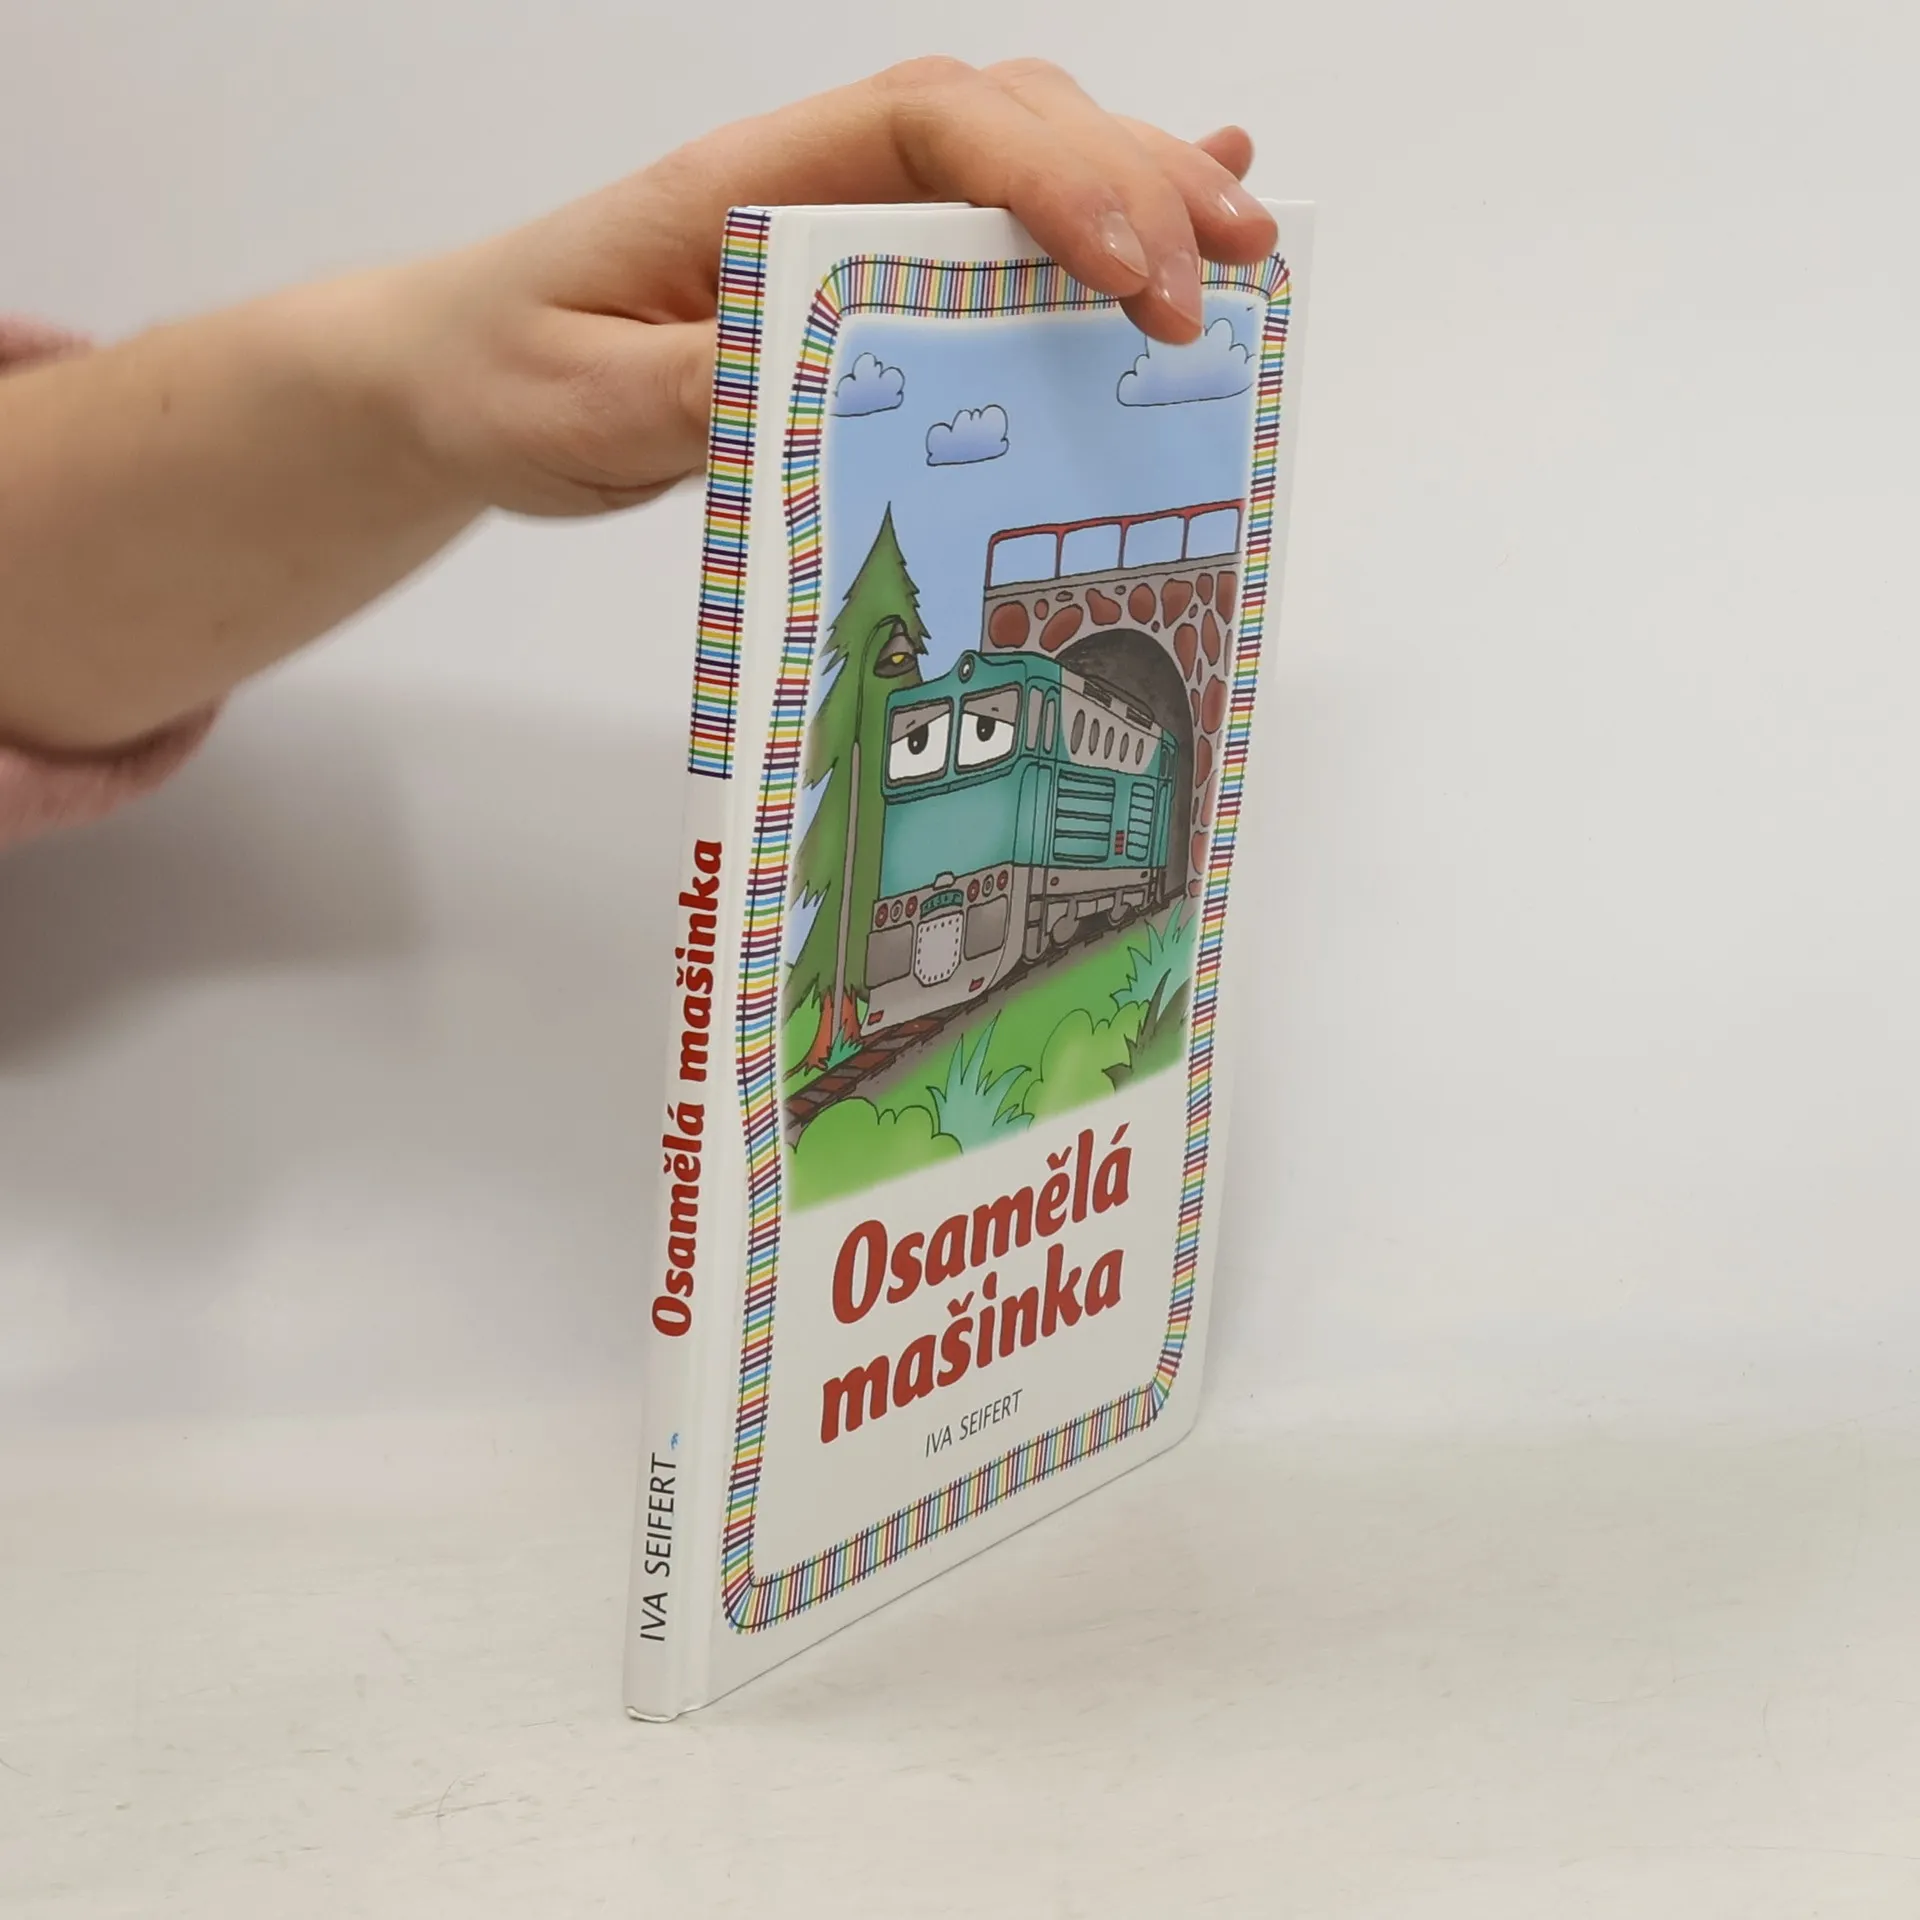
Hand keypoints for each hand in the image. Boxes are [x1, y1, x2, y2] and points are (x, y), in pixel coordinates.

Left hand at [372, 59, 1277, 517]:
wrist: (463, 374)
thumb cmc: (510, 371)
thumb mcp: (583, 404)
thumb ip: (694, 392)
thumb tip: (815, 384)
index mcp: (749, 187)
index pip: (929, 129)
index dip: (1048, 180)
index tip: (1131, 270)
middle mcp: (814, 183)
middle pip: (1008, 127)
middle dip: (1136, 186)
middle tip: (1227, 278)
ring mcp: (846, 224)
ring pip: (1021, 163)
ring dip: (1143, 192)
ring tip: (1244, 248)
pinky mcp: (863, 283)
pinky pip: (993, 227)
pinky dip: (1095, 214)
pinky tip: (1184, 218)